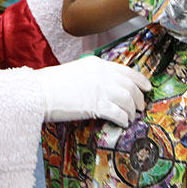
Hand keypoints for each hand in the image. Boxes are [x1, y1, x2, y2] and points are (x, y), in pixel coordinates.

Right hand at [34, 56, 150, 127]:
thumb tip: (102, 88)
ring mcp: (101, 89)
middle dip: (139, 98)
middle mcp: (103, 74)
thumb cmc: (51, 84)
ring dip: (132, 110)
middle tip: (141, 107)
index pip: (126, 71)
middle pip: (131, 86)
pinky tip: (123, 123)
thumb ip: (91, 76)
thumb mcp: (75, 72)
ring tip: (131, 117)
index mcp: (97, 64)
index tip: (147, 87)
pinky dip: (123, 119)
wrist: (39, 92)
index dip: (140, 80)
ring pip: (128, 100)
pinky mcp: (97, 105)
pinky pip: (119, 113)